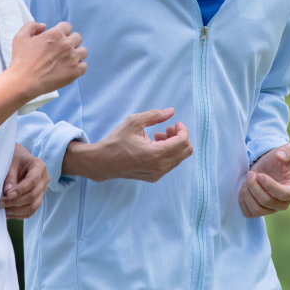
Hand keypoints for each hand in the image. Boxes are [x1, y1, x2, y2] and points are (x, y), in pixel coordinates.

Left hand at [0, 143, 49, 218]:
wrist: (20, 159)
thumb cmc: (15, 158)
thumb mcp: (10, 163)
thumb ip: (10, 177)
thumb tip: (8, 192)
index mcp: (39, 166)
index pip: (32, 181)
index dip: (20, 190)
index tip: (7, 194)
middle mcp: (44, 179)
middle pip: (33, 196)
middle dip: (15, 202)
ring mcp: (42, 190)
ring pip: (33, 206)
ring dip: (17, 211)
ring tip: (2, 211)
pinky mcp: (38, 198)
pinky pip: (31, 211)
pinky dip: (19, 215)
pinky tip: (8, 214)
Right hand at [9, 20, 87, 98]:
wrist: (24, 81)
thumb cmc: (21, 60)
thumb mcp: (20, 37)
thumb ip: (32, 26)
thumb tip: (44, 26)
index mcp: (55, 34)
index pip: (67, 27)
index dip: (62, 32)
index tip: (57, 39)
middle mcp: (66, 44)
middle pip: (77, 38)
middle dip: (70, 41)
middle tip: (61, 50)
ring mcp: (72, 58)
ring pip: (83, 51)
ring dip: (76, 53)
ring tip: (67, 59)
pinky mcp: (75, 72)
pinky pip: (84, 66)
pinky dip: (78, 66)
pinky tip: (69, 68)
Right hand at [62, 108, 192, 182]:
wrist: (103, 162)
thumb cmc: (117, 141)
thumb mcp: (134, 122)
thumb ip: (155, 115)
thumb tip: (171, 111)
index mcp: (156, 154)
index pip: (183, 142)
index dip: (183, 130)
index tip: (175, 123)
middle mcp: (159, 167)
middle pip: (186, 151)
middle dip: (181, 137)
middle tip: (168, 129)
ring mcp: (157, 174)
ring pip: (179, 158)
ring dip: (174, 144)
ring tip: (158, 135)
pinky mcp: (154, 177)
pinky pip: (170, 164)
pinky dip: (168, 153)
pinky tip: (154, 145)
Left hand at [239, 143, 289, 217]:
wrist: (266, 167)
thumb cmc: (278, 160)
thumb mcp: (287, 150)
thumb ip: (288, 151)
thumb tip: (280, 156)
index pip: (283, 195)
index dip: (270, 186)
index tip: (260, 175)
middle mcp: (283, 204)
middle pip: (267, 202)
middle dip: (254, 187)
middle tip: (250, 174)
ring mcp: (271, 210)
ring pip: (257, 210)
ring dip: (247, 194)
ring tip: (246, 181)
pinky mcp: (259, 211)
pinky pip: (249, 213)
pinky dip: (243, 202)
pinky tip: (244, 189)